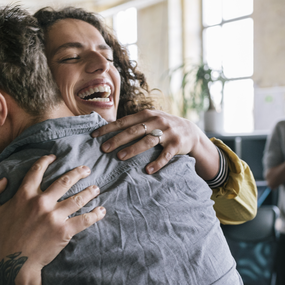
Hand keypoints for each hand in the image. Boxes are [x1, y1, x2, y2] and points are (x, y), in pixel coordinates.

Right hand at [0, 154, 105, 272]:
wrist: (14, 263)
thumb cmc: (0, 238)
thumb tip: (3, 180)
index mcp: (24, 195)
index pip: (37, 171)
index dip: (46, 161)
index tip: (54, 157)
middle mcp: (41, 202)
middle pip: (64, 181)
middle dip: (78, 173)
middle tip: (86, 169)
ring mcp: (54, 216)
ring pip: (77, 198)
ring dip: (89, 191)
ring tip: (96, 188)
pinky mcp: (64, 231)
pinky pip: (84, 220)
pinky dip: (95, 214)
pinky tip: (102, 210)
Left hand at [91, 109, 207, 174]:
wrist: (189, 131)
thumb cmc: (162, 126)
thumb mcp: (149, 119)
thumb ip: (133, 123)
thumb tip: (108, 128)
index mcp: (146, 114)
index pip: (124, 121)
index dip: (109, 128)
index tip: (94, 136)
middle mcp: (156, 121)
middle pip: (134, 131)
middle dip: (117, 139)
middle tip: (104, 148)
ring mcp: (167, 132)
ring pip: (148, 141)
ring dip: (133, 149)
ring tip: (120, 157)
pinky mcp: (176, 144)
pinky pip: (166, 155)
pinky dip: (157, 162)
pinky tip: (148, 170)